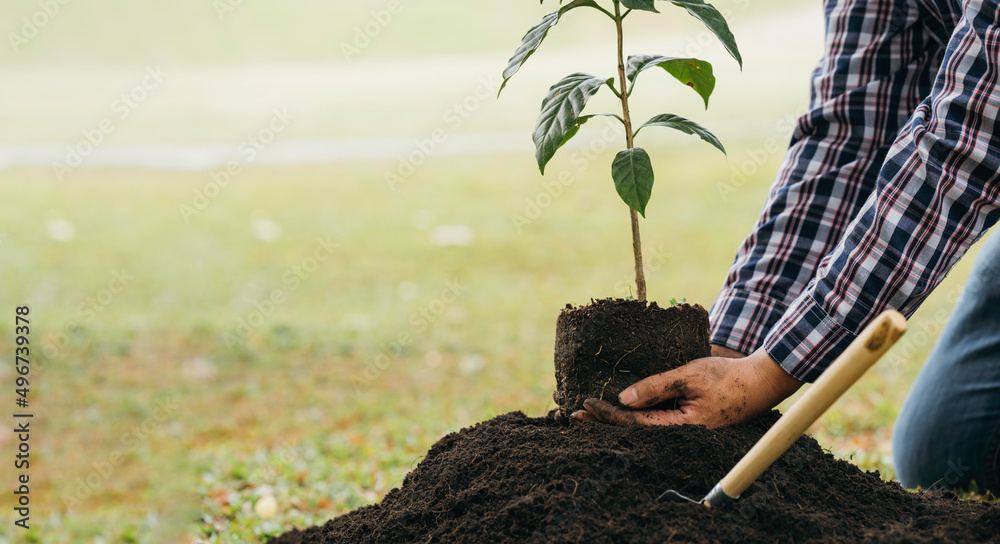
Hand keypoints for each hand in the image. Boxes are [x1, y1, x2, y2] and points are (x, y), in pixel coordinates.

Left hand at [571, 348, 801, 427]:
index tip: (584, 406)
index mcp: (681, 428)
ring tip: (588, 414)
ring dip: (616, 420)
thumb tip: (623, 399)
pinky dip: (634, 414)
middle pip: (634, 431)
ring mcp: (684, 429)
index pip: (635, 424)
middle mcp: (680, 434)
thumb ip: (655, 387)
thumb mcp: (688, 375)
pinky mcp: (687, 421)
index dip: (607, 416)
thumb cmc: (727, 377)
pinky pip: (655, 420)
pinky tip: (620, 408)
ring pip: (642, 427)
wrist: (760, 381)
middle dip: (603, 423)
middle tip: (573, 417)